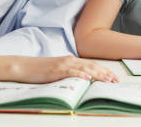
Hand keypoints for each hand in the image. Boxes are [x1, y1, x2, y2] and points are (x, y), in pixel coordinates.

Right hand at [0, 55, 118, 83]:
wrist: (25, 66)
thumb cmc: (41, 70)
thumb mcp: (59, 71)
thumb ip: (71, 73)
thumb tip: (84, 79)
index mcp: (72, 60)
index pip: (92, 65)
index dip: (105, 71)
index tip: (114, 77)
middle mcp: (70, 60)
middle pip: (92, 66)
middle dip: (105, 73)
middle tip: (116, 80)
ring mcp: (63, 64)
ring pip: (84, 68)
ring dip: (97, 73)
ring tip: (107, 79)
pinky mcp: (56, 70)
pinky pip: (70, 72)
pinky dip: (80, 74)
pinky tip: (87, 77)